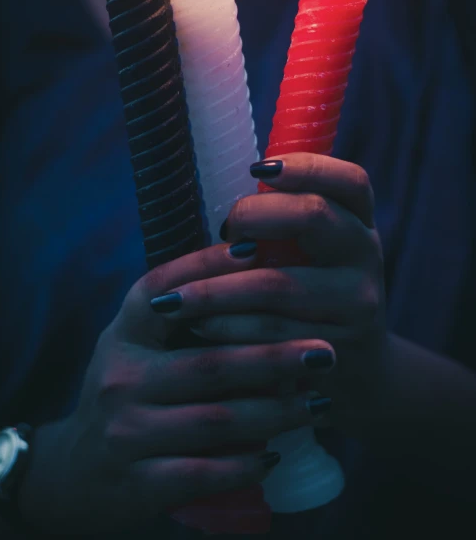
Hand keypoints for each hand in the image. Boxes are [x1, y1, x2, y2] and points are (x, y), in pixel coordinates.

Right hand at [18, 240, 335, 534]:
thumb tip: (254, 269)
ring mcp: (125, 431)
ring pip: (215, 420)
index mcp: (123, 333)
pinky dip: (244, 464)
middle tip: (324, 353)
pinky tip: (275, 455)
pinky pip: (203, 472)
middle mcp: (119, 377)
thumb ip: (179, 316)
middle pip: (209, 362)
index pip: (161, 287)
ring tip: (320, 405)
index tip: (258, 250)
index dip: (206, 266)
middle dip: (274, 357)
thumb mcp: (136, 346)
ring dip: (275, 413)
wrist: (74, 473)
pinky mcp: (137, 481)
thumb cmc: (124, 396)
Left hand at [170, 153, 386, 435]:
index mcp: (361, 220)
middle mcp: (366, 254)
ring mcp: (357, 302)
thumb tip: (220, 189)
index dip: (303, 167)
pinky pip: (271, 331)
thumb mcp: (316, 251)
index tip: (256, 169)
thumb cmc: (313, 292)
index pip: (348, 180)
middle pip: (312, 216)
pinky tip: (197, 324)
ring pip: (278, 284)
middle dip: (250, 216)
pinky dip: (226, 326)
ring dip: (215, 289)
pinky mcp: (336, 346)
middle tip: (220, 232)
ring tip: (174, 295)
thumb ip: (286, 219)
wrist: (359, 372)